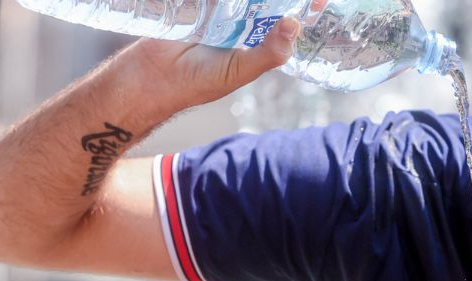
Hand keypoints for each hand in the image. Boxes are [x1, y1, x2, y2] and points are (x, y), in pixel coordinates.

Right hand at [124, 16, 300, 109]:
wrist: (151, 77)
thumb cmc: (199, 81)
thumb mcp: (240, 69)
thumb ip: (268, 52)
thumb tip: (294, 25)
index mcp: (257, 40)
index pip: (284, 17)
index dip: (302, 6)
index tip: (320, 0)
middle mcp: (241, 22)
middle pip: (264, 3)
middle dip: (275, 1)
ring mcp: (219, 10)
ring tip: (251, 1)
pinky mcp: (197, 2)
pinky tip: (224, 1)